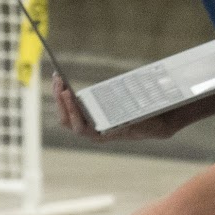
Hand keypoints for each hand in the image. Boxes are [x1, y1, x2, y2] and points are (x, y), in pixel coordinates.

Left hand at [54, 82, 202, 143]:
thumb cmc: (152, 124)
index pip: (80, 127)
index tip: (68, 94)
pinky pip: (70, 106)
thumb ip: (133, 127)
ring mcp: (88, 123)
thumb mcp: (149, 125)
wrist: (156, 124)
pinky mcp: (88, 114)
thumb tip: (114, 128)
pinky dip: (64, 93)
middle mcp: (92, 132)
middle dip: (61, 101)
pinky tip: (61, 79)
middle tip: (60, 81)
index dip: (72, 111)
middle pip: (67, 120)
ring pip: (65, 113)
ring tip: (57, 78)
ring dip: (59, 96)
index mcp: (103, 136)